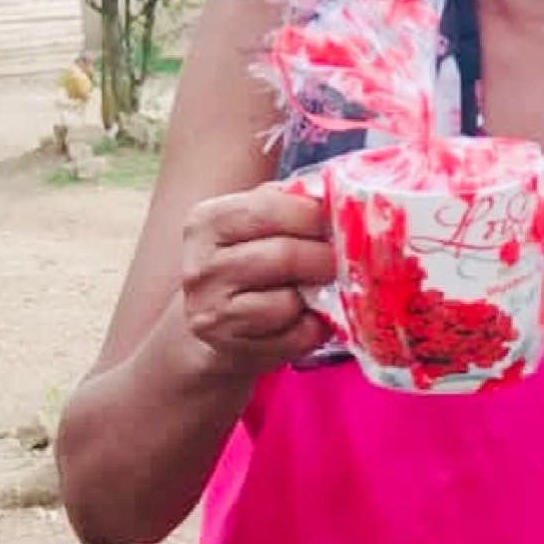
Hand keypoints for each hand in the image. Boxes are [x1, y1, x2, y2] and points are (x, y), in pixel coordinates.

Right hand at [180, 183, 334, 377]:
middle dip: (323, 256)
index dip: (312, 214)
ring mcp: (213, 313)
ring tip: (322, 287)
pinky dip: (313, 327)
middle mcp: (201, 267)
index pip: (267, 208)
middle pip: (283, 256)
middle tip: (343, 257)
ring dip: (317, 295)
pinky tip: (309, 317)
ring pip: (287, 301)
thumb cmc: (244, 262)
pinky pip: (294, 337)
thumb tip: (330, 192)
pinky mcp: (233, 351)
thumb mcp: (251, 223)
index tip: (335, 219)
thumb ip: (285, 202)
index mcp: (206, 222)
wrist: (210, 323)